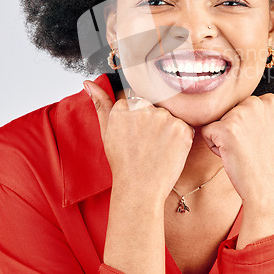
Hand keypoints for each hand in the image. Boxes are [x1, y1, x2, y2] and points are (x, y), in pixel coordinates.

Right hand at [83, 81, 194, 203]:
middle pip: (155, 109)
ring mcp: (164, 118)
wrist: (139, 189)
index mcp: (125, 106)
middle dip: (154, 124)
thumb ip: (101, 104)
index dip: (140, 123)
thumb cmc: (123, 163)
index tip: (136, 137)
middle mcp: (144, 108)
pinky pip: (184, 128)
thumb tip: (88, 84)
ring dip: (167, 131)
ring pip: (170, 118)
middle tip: (147, 146)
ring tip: (157, 150)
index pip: (139, 104)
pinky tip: (169, 152)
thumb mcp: (106, 132)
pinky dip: (180, 140)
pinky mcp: (181, 128)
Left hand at [200, 81, 273, 208]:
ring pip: (216, 121)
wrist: (266, 190)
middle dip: (233, 129)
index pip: (241, 106)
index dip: (246, 125)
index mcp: (268, 100)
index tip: (258, 138)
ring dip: (223, 138)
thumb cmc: (271, 160)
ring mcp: (239, 115)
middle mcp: (254, 103)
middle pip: (227, 111)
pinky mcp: (224, 129)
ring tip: (241, 151)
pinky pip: (207, 132)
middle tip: (249, 147)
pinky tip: (231, 156)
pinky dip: (214, 146)